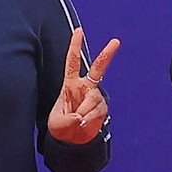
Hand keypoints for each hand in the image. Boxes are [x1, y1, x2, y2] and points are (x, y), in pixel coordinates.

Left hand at [48, 28, 120, 143]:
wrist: (73, 141)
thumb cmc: (61, 128)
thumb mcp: (56, 125)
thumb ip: (65, 121)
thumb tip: (79, 117)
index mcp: (70, 84)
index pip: (72, 62)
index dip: (75, 46)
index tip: (79, 31)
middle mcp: (85, 87)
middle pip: (98, 68)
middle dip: (107, 54)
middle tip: (116, 41)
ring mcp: (95, 97)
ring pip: (93, 99)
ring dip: (84, 112)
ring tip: (77, 120)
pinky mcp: (103, 108)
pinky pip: (97, 112)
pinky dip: (90, 119)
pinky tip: (85, 124)